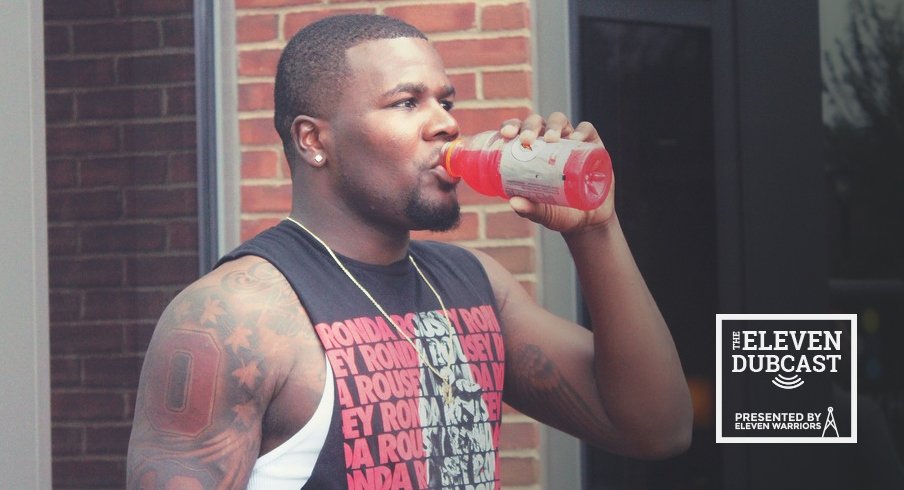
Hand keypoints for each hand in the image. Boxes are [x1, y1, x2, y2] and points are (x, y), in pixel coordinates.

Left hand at [499, 112, 615, 232]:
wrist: (588, 222)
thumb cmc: (559, 212)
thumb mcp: (543, 213)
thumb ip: (529, 209)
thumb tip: (514, 202)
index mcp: (530, 152)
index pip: (518, 131)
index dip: (511, 126)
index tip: (506, 134)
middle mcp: (549, 142)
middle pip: (537, 122)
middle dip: (530, 126)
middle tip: (526, 140)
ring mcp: (570, 141)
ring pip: (560, 120)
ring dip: (553, 125)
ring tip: (550, 139)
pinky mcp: (592, 145)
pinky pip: (587, 130)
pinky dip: (581, 131)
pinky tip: (575, 139)